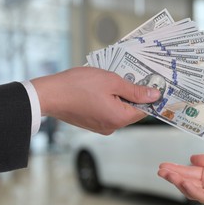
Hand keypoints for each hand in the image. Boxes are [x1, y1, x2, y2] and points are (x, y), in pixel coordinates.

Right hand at [31, 67, 160, 134]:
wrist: (49, 94)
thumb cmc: (77, 86)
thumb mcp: (112, 81)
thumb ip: (135, 90)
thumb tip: (154, 95)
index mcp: (119, 118)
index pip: (144, 110)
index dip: (148, 96)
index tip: (150, 84)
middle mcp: (112, 127)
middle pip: (131, 110)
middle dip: (132, 94)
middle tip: (127, 77)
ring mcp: (101, 127)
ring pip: (119, 110)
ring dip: (119, 96)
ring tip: (110, 81)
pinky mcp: (92, 124)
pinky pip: (108, 112)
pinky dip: (109, 101)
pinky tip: (101, 89)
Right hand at [158, 151, 203, 204]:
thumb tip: (191, 158)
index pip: (188, 172)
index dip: (176, 168)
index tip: (164, 165)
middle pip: (186, 181)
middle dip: (173, 176)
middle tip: (161, 170)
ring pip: (192, 190)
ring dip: (179, 183)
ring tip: (169, 175)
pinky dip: (193, 190)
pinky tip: (184, 182)